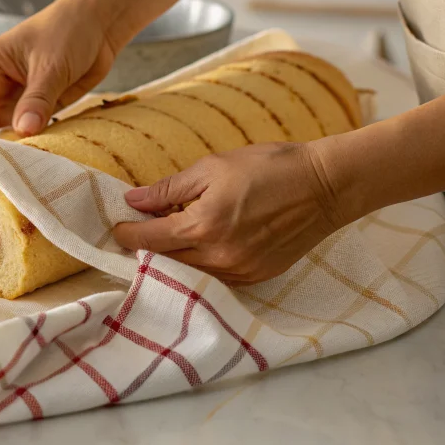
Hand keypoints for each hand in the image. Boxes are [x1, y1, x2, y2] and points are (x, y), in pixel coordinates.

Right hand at [0, 0, 120, 143]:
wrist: (99, 25)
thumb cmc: (68, 30)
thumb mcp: (51, 65)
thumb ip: (37, 99)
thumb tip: (24, 130)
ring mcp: (11, 101)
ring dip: (0, 154)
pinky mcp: (31, 112)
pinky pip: (22, 137)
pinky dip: (23, 150)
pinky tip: (23, 169)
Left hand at [113, 142, 350, 283]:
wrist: (326, 185)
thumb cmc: (269, 167)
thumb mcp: (212, 168)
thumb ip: (168, 189)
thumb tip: (134, 200)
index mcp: (203, 226)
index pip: (148, 240)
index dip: (127, 232)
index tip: (117, 226)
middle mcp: (219, 256)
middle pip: (164, 261)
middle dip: (147, 245)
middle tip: (138, 228)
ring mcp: (240, 271)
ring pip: (189, 273)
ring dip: (173, 257)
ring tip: (169, 234)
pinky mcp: (256, 277)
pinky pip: (215, 277)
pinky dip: (201, 263)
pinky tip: (200, 244)